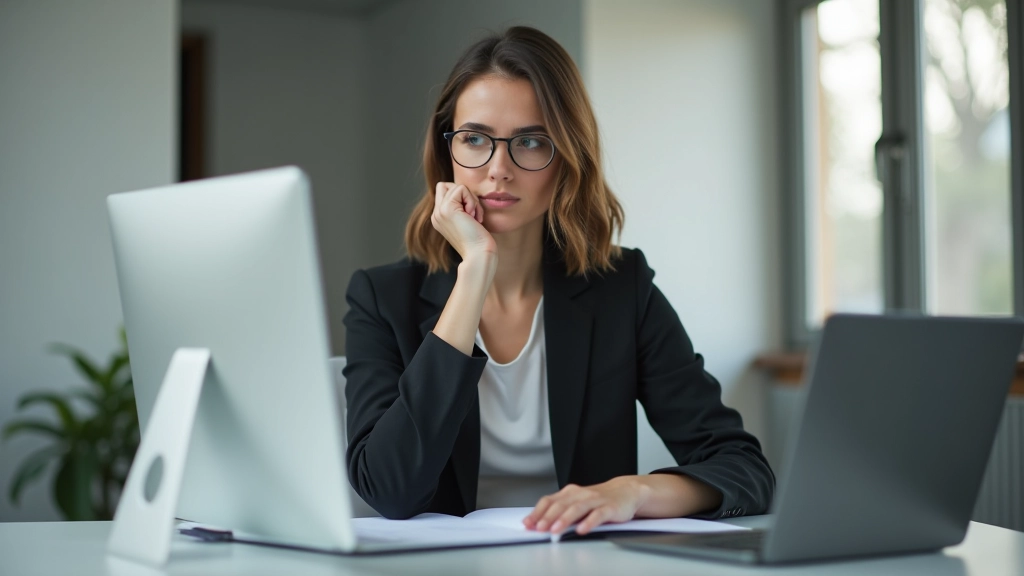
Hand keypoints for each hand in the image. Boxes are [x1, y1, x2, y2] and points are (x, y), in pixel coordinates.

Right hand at [431, 182, 495, 260]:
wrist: (478, 255)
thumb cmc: (479, 241)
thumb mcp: (467, 221)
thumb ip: (461, 208)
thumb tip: (465, 192)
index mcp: (439, 218)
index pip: (444, 191)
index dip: (461, 197)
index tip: (471, 215)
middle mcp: (436, 214)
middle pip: (447, 186)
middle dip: (465, 195)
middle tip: (474, 214)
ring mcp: (439, 211)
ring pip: (456, 186)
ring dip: (471, 199)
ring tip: (475, 217)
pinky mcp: (447, 209)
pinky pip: (461, 189)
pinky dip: (472, 200)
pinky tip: (474, 217)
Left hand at [523, 478, 649, 535]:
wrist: (626, 491)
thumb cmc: (598, 500)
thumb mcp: (577, 503)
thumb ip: (560, 512)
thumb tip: (538, 524)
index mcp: (570, 493)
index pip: (549, 501)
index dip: (537, 512)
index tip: (528, 524)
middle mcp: (581, 494)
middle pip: (561, 504)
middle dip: (548, 517)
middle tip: (539, 529)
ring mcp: (595, 500)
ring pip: (577, 508)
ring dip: (564, 519)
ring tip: (555, 530)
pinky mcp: (609, 507)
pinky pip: (598, 515)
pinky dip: (589, 522)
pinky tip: (582, 529)